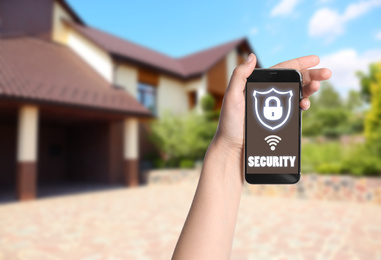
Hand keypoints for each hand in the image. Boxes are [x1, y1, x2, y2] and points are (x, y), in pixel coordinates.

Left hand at [214, 53, 331, 152]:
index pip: (282, 69)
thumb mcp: (232, 96)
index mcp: (258, 85)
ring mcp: (275, 108)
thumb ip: (240, 75)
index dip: (299, 63)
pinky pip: (295, 110)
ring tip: (317, 87)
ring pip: (297, 94)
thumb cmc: (229, 122)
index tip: (316, 59)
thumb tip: (252, 55)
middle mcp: (268, 94)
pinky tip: (306, 104)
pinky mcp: (279, 121)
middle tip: (327, 74)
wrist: (232, 147)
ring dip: (310, 88)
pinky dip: (303, 105)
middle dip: (312, 75)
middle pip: (294, 80)